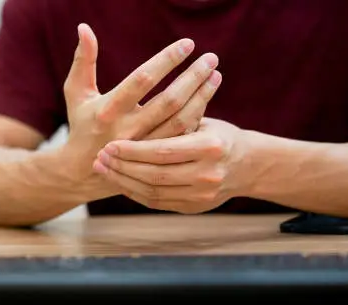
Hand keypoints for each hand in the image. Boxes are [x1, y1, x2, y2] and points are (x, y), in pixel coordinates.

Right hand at [60, 23, 221, 182]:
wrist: (82, 171)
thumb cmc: (81, 124)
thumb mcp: (76, 92)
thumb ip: (83, 60)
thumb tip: (84, 27)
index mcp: (107, 110)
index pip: (142, 81)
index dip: (166, 61)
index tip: (187, 44)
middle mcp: (127, 130)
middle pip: (168, 101)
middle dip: (193, 77)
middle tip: (211, 58)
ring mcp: (143, 147)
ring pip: (180, 121)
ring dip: (201, 96)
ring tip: (215, 74)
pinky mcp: (154, 159)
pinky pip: (182, 136)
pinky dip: (197, 116)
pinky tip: (205, 97)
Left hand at [92, 118, 248, 213]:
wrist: (248, 165)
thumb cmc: (217, 135)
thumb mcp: (201, 121)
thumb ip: (173, 120)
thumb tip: (132, 110)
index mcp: (210, 146)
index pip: (162, 151)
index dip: (132, 150)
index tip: (109, 144)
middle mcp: (207, 174)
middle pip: (154, 174)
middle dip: (122, 167)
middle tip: (99, 158)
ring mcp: (202, 195)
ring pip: (152, 191)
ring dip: (123, 181)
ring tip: (103, 169)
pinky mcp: (194, 208)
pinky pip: (156, 202)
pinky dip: (134, 192)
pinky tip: (119, 181)